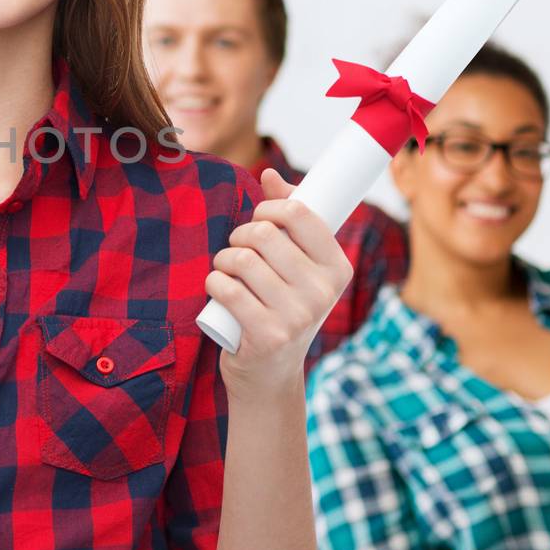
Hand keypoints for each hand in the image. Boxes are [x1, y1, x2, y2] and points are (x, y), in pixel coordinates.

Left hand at [208, 168, 352, 399]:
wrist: (270, 374)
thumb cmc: (280, 307)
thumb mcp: (295, 266)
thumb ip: (287, 219)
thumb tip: (269, 174)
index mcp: (336, 267)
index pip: (300, 212)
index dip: (269, 207)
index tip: (258, 217)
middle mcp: (323, 292)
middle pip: (264, 233)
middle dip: (239, 236)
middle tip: (236, 253)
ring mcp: (298, 316)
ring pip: (241, 259)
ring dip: (222, 261)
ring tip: (225, 272)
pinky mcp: (268, 336)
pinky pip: (225, 288)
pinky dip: (213, 283)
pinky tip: (218, 290)